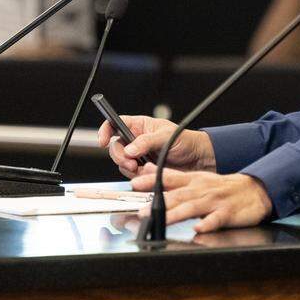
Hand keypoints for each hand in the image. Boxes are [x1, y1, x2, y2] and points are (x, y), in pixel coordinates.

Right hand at [98, 116, 215, 178]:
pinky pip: (131, 174)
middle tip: (130, 162)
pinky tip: (148, 173)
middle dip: (119, 156)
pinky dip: (136, 176)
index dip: (105, 130)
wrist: (197, 160)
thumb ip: (146, 141)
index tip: (102, 140)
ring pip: (121, 162)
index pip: (115, 123)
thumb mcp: (166, 137)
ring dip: (128, 168)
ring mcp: (139, 156)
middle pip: (115, 146)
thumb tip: (129, 149)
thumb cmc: (185, 141)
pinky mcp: (143, 170)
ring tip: (142, 168)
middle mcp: (136, 140)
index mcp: (140, 126)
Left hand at [131, 169, 272, 233]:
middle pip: (178, 195)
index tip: (134, 183)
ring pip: (193, 207)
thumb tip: (146, 170)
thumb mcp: (197, 178)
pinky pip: (217, 219)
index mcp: (193, 181)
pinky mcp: (228, 213)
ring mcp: (214, 201)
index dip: (151, 180)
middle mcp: (201, 189)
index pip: (169, 178)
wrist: (254, 190)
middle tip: (141, 211)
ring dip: (177, 214)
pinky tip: (199, 228)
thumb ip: (172, 177)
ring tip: (163, 220)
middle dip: (158, 202)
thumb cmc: (222, 187)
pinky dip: (208, 223)